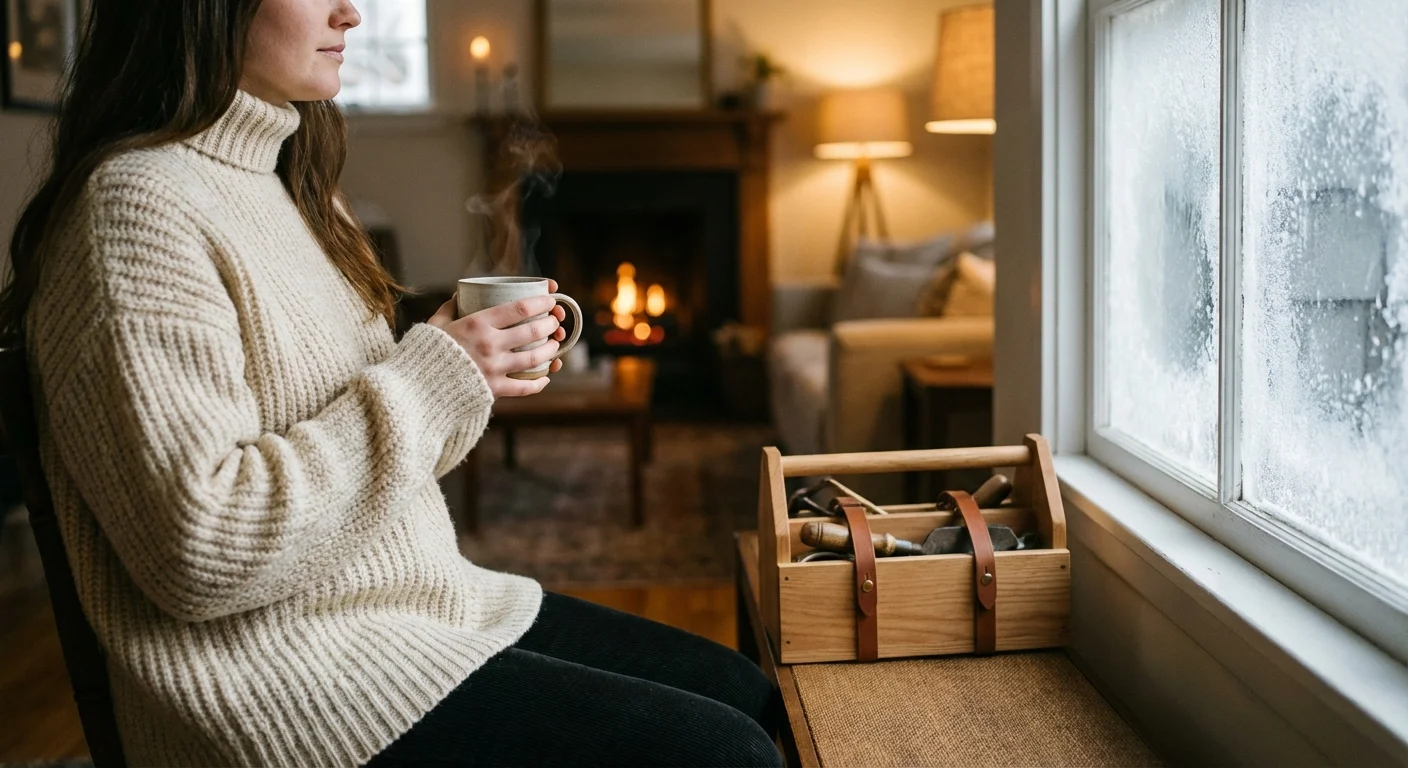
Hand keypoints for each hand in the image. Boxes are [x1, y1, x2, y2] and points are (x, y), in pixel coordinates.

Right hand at [427, 279, 569, 397]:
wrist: (416, 387)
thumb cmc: (426, 352)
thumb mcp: (436, 324)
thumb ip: (450, 308)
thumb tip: (460, 295)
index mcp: (477, 323)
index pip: (520, 308)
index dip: (541, 301)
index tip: (550, 298)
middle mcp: (489, 344)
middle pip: (533, 331)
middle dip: (550, 323)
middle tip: (554, 321)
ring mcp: (494, 368)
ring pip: (535, 358)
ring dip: (550, 350)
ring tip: (554, 344)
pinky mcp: (494, 390)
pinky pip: (525, 387)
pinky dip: (539, 382)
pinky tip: (545, 376)